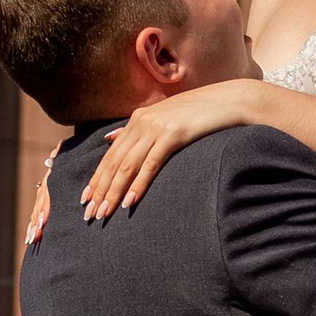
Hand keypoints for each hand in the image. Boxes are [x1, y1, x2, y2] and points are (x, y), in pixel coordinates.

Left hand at [81, 80, 270, 220]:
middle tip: (91, 213)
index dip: (97, 178)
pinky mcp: (173, 134)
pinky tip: (130, 201)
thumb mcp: (162, 117)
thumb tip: (109, 138)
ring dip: (115, 192)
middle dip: (101, 190)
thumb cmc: (198, 113)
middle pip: (114, 162)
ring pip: (128, 165)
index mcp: (137, 119)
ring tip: (105, 212)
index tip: (86, 200)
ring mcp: (157, 127)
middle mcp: (142, 122)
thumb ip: (135, 129)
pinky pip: (151, 164)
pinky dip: (138, 184)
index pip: (110, 154)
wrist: (229, 102)